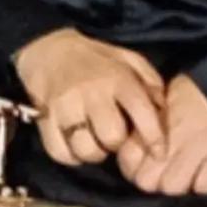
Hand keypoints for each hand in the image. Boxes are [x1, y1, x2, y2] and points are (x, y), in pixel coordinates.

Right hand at [15, 28, 165, 166]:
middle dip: (117, 144)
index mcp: (118, 78)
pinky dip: (71, 156)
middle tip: (113, 137)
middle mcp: (92, 93)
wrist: (50, 51)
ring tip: (94, 141)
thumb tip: (162, 110)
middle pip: (112, 137)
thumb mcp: (128, 60)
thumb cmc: (97, 60)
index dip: (154, 138)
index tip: (159, 153)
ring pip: (86, 149)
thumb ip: (149, 82)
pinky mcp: (44, 118)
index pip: (142, 112)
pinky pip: (60, 153)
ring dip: (94, 152)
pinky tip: (75, 145)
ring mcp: (65, 106)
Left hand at [117, 74, 206, 195]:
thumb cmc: (186, 95)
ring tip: (186, 171)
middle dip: (153, 179)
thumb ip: (141, 133)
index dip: (134, 168)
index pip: (128, 164)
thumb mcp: (155, 106)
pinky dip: (203, 183)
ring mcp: (197, 150)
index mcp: (149, 125)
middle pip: (147, 182)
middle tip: (165, 169)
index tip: (144, 162)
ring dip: (178, 183)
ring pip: (173, 188)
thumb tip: (132, 163)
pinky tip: (205, 171)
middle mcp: (169, 139)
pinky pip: (204, 188)